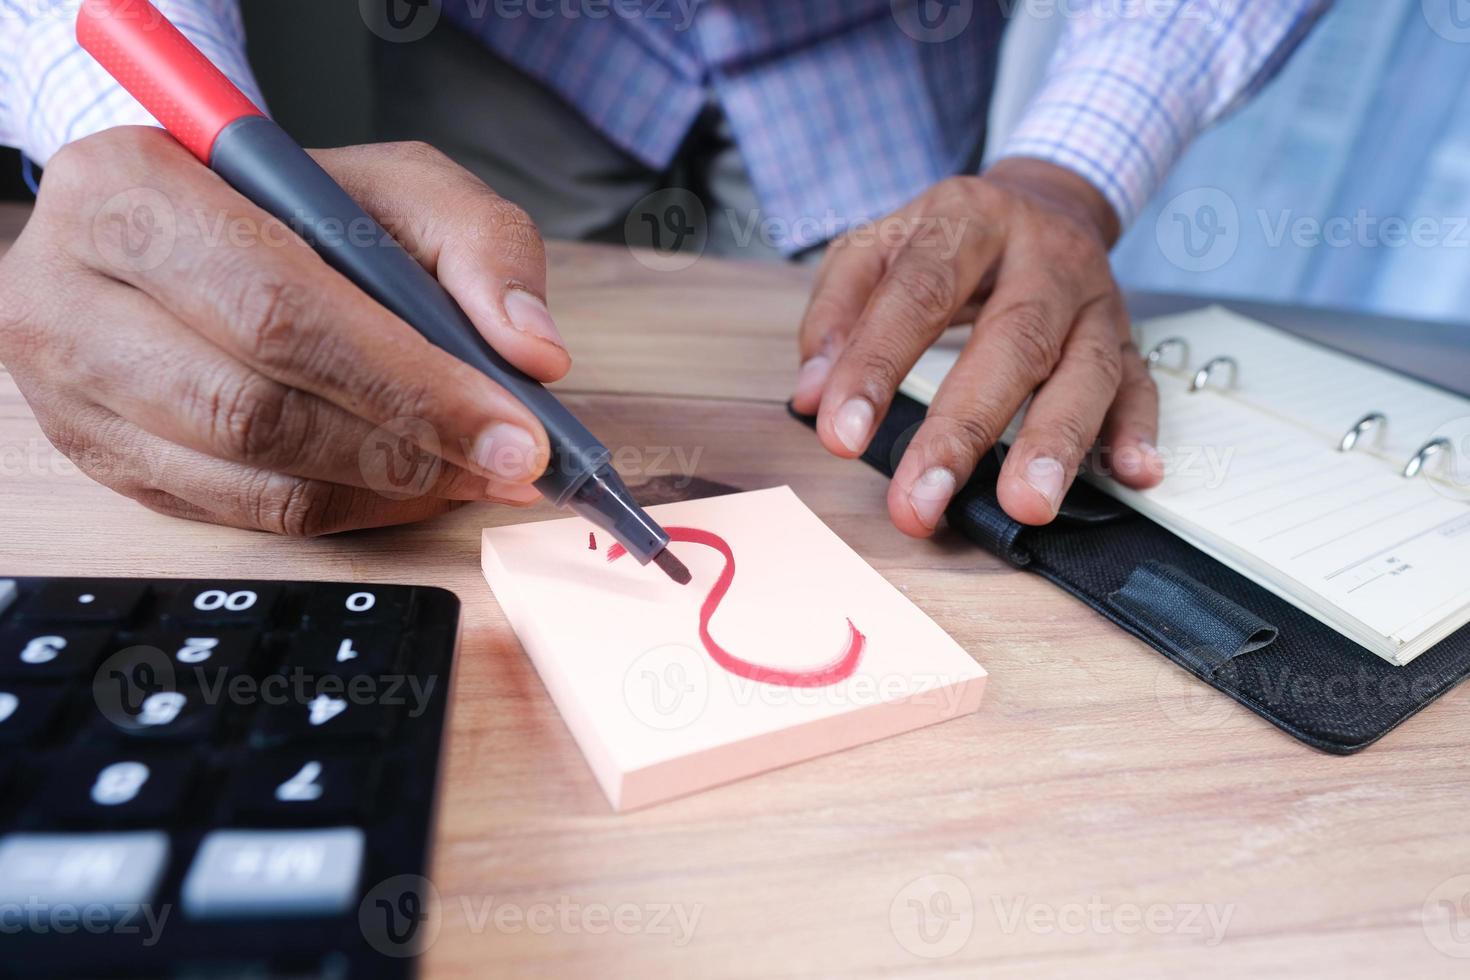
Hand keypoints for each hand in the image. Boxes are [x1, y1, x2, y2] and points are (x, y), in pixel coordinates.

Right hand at [0, 129, 569, 534]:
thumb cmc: (293, 202)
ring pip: (251, 480)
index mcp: (126, 190)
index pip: (279, 309)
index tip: (511, 426)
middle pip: (256, 409)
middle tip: (505, 462)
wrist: (193, 223)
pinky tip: (406, 483)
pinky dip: (345, 509)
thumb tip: (530, 351)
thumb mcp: (397, 184)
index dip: (406, 382)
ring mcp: (72, 392)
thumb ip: (480, 244)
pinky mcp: (104, 459)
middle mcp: (71, 294)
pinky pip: (242, 514)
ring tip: (469, 470)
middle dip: (406, 447)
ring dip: (384, 490)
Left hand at [792, 157, 1163, 534]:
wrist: (1043, 200)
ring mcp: (1094, 299)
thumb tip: (811, 395)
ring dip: (1057, 441)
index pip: (918, 292)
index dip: (876, 364)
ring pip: (1086, 369)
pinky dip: (1137, 431)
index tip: (841, 434)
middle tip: (922, 498)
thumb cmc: (948, 239)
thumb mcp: (878, 244)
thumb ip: (836, 312)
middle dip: (962, 429)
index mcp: (969, 219)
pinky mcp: (1128, 336)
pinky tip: (1133, 475)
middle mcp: (1043, 256)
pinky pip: (1142, 383)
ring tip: (1027, 505)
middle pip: (1011, 341)